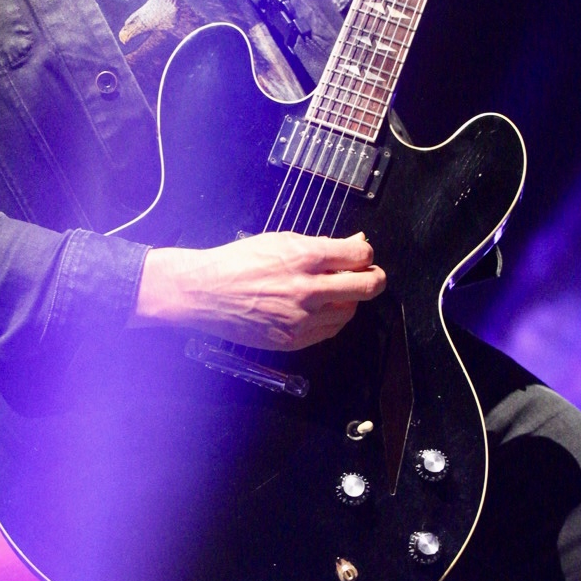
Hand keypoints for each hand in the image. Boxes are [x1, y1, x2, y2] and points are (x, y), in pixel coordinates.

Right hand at [134, 231, 385, 351]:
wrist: (206, 293)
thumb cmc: (238, 263)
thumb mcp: (281, 241)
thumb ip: (323, 245)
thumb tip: (356, 242)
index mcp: (306, 257)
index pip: (361, 255)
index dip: (366, 254)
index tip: (361, 256)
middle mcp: (308, 289)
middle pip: (368, 287)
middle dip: (374, 279)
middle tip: (369, 276)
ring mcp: (303, 318)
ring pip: (351, 311)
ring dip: (349, 300)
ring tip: (332, 292)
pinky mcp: (294, 339)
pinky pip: (330, 331)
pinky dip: (331, 319)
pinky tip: (318, 309)